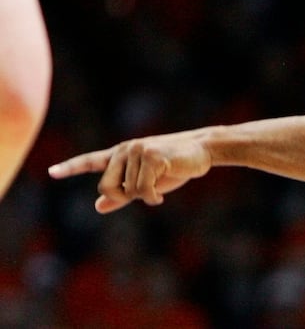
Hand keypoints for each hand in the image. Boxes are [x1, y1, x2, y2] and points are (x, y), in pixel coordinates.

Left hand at [48, 131, 211, 213]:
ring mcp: (138, 151)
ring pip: (128, 190)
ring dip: (145, 196)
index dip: (71, 167)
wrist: (202, 151)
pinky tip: (161, 195)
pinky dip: (152, 198)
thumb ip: (122, 194)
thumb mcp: (147, 182)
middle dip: (122, 197)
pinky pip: (143, 189)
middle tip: (142, 196)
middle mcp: (125, 150)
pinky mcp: (151, 156)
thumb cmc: (175, 166)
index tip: (51, 172)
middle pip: (105, 186)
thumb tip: (98, 206)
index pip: (91, 161)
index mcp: (121, 154)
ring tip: (160, 187)